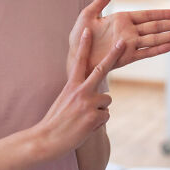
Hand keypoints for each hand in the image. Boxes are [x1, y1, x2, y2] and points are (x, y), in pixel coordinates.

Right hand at [34, 27, 124, 161]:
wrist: (46, 139)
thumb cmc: (55, 121)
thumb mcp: (63, 100)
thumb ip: (78, 92)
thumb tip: (98, 92)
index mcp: (71, 85)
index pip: (78, 61)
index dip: (84, 45)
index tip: (88, 29)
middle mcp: (80, 91)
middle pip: (102, 70)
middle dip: (113, 55)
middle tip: (123, 41)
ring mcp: (88, 104)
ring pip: (106, 101)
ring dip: (100, 110)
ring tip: (84, 119)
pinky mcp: (94, 118)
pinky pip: (105, 116)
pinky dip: (98, 123)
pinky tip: (85, 127)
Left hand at [67, 0, 169, 76]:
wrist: (74, 56)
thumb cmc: (80, 36)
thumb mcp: (88, 14)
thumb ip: (102, 0)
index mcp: (122, 20)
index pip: (147, 15)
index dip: (162, 14)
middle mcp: (129, 32)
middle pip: (155, 27)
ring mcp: (129, 45)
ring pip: (154, 39)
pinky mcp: (126, 57)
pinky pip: (145, 52)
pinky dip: (158, 49)